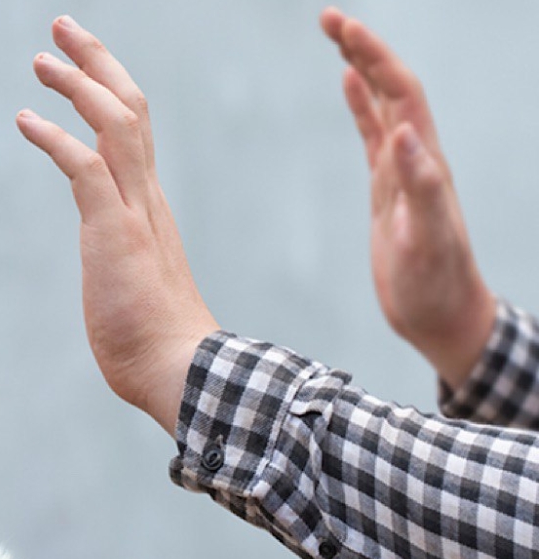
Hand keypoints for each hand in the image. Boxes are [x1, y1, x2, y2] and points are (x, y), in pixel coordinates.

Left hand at [16, 16, 217, 434]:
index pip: (134, 129)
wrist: (180, 371)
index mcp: (149, 205)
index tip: (81, 65)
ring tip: (41, 59)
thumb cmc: (155, 340)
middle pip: (129, 106)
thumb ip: (123, 260)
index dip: (107, 89)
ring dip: (78, 84)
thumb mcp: (132, 283)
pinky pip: (85, 167)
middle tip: (62, 29)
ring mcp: (134, 211)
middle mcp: (146, 196)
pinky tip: (26, 119)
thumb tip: (114, 269)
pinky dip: (55, 137)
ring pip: (114, 122)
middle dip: (96, 61)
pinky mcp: (114, 231)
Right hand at [321, 8, 495, 387]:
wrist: (442, 316)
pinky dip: (359, 104)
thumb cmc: (436, 285)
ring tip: (336, 35)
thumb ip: (421, 185)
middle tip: (328, 17)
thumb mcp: (428, 239)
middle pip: (391, 86)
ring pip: (382, 103)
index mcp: (425, 162)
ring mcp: (402, 170)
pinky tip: (347, 86)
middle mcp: (416, 157)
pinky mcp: (388, 188)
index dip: (374, 56)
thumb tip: (403, 131)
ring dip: (361, 66)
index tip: (342, 27)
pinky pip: (372, 134)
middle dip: (362, 47)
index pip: (400, 92)